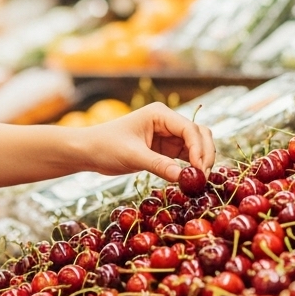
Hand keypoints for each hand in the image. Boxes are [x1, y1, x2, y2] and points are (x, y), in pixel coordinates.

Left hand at [84, 102, 213, 181]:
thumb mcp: (132, 156)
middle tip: (204, 177)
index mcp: (160, 114)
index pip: (189, 129)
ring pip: (195, 145)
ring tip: (200, 181)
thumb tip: (183, 177)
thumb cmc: (106, 147)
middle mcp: (167, 121)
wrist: (89, 151)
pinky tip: (192, 179)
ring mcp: (167, 134)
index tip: (200, 169)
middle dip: (205, 154)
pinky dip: (191, 166)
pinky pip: (186, 155)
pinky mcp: (165, 148)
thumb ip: (158, 165)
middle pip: (199, 134)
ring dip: (201, 161)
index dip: (199, 148)